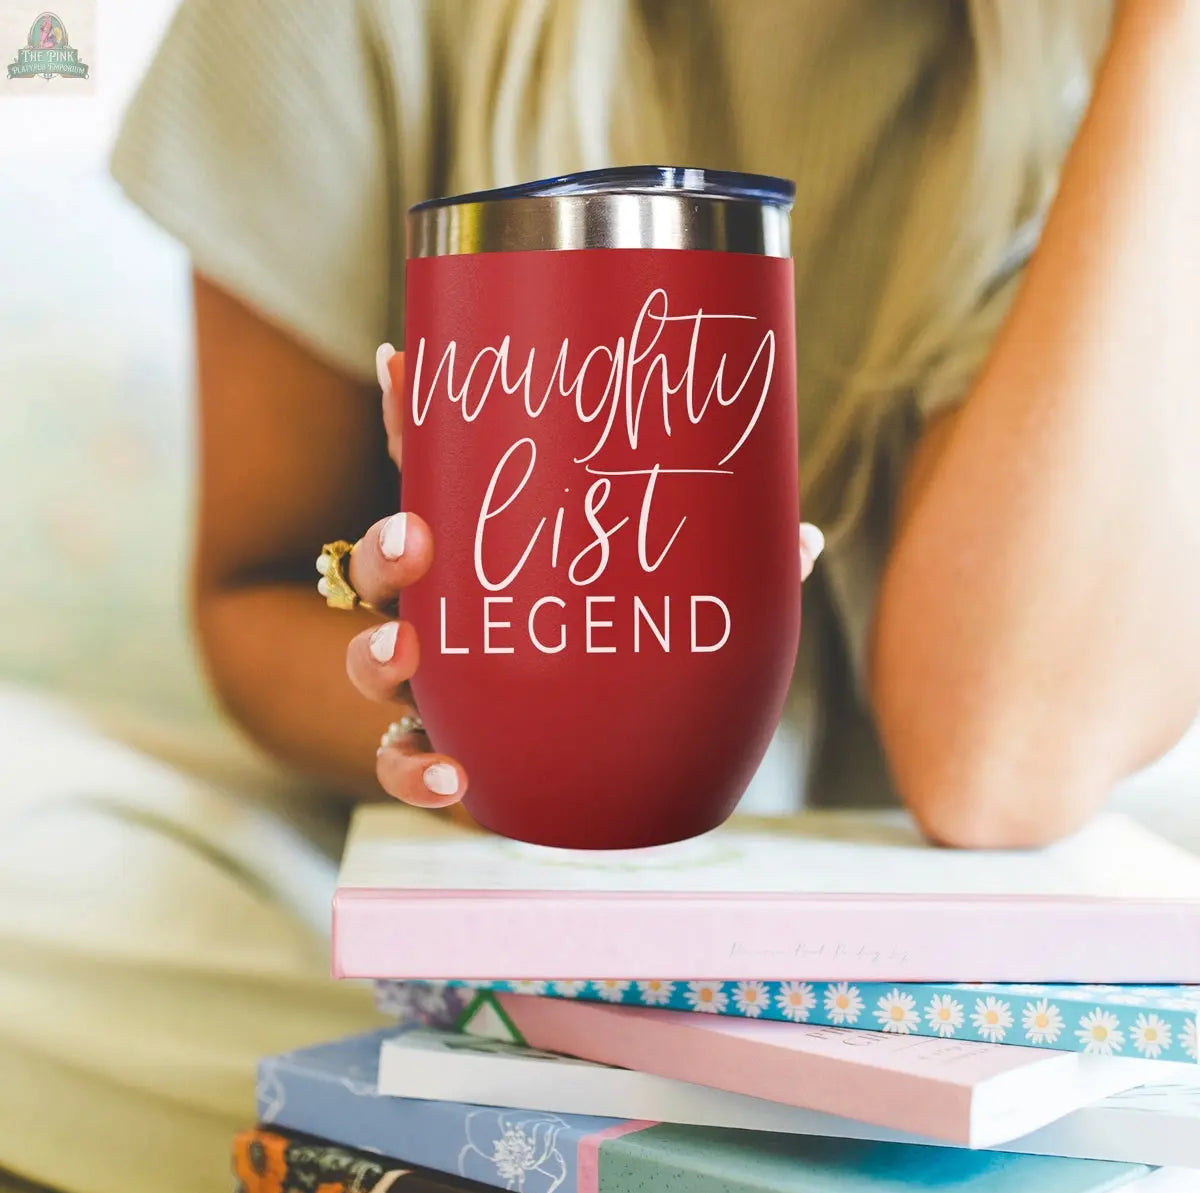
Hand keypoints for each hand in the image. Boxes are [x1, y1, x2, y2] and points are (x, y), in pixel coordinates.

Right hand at [342, 344, 823, 810]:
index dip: (415, 421)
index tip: (404, 363)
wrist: (628, 759)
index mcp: (499, 551)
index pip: (443, 477)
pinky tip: (454, 772)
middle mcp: (456, 609)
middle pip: (386, 568)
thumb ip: (732, 570)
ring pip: (372, 661)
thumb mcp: (686, 599)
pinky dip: (414, 769)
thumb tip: (803, 539)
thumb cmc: (642, 651)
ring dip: (373, 654)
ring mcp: (443, 681)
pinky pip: (401, 762)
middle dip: (384, 547)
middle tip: (415, 537)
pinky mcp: (449, 747)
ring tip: (407, 655)